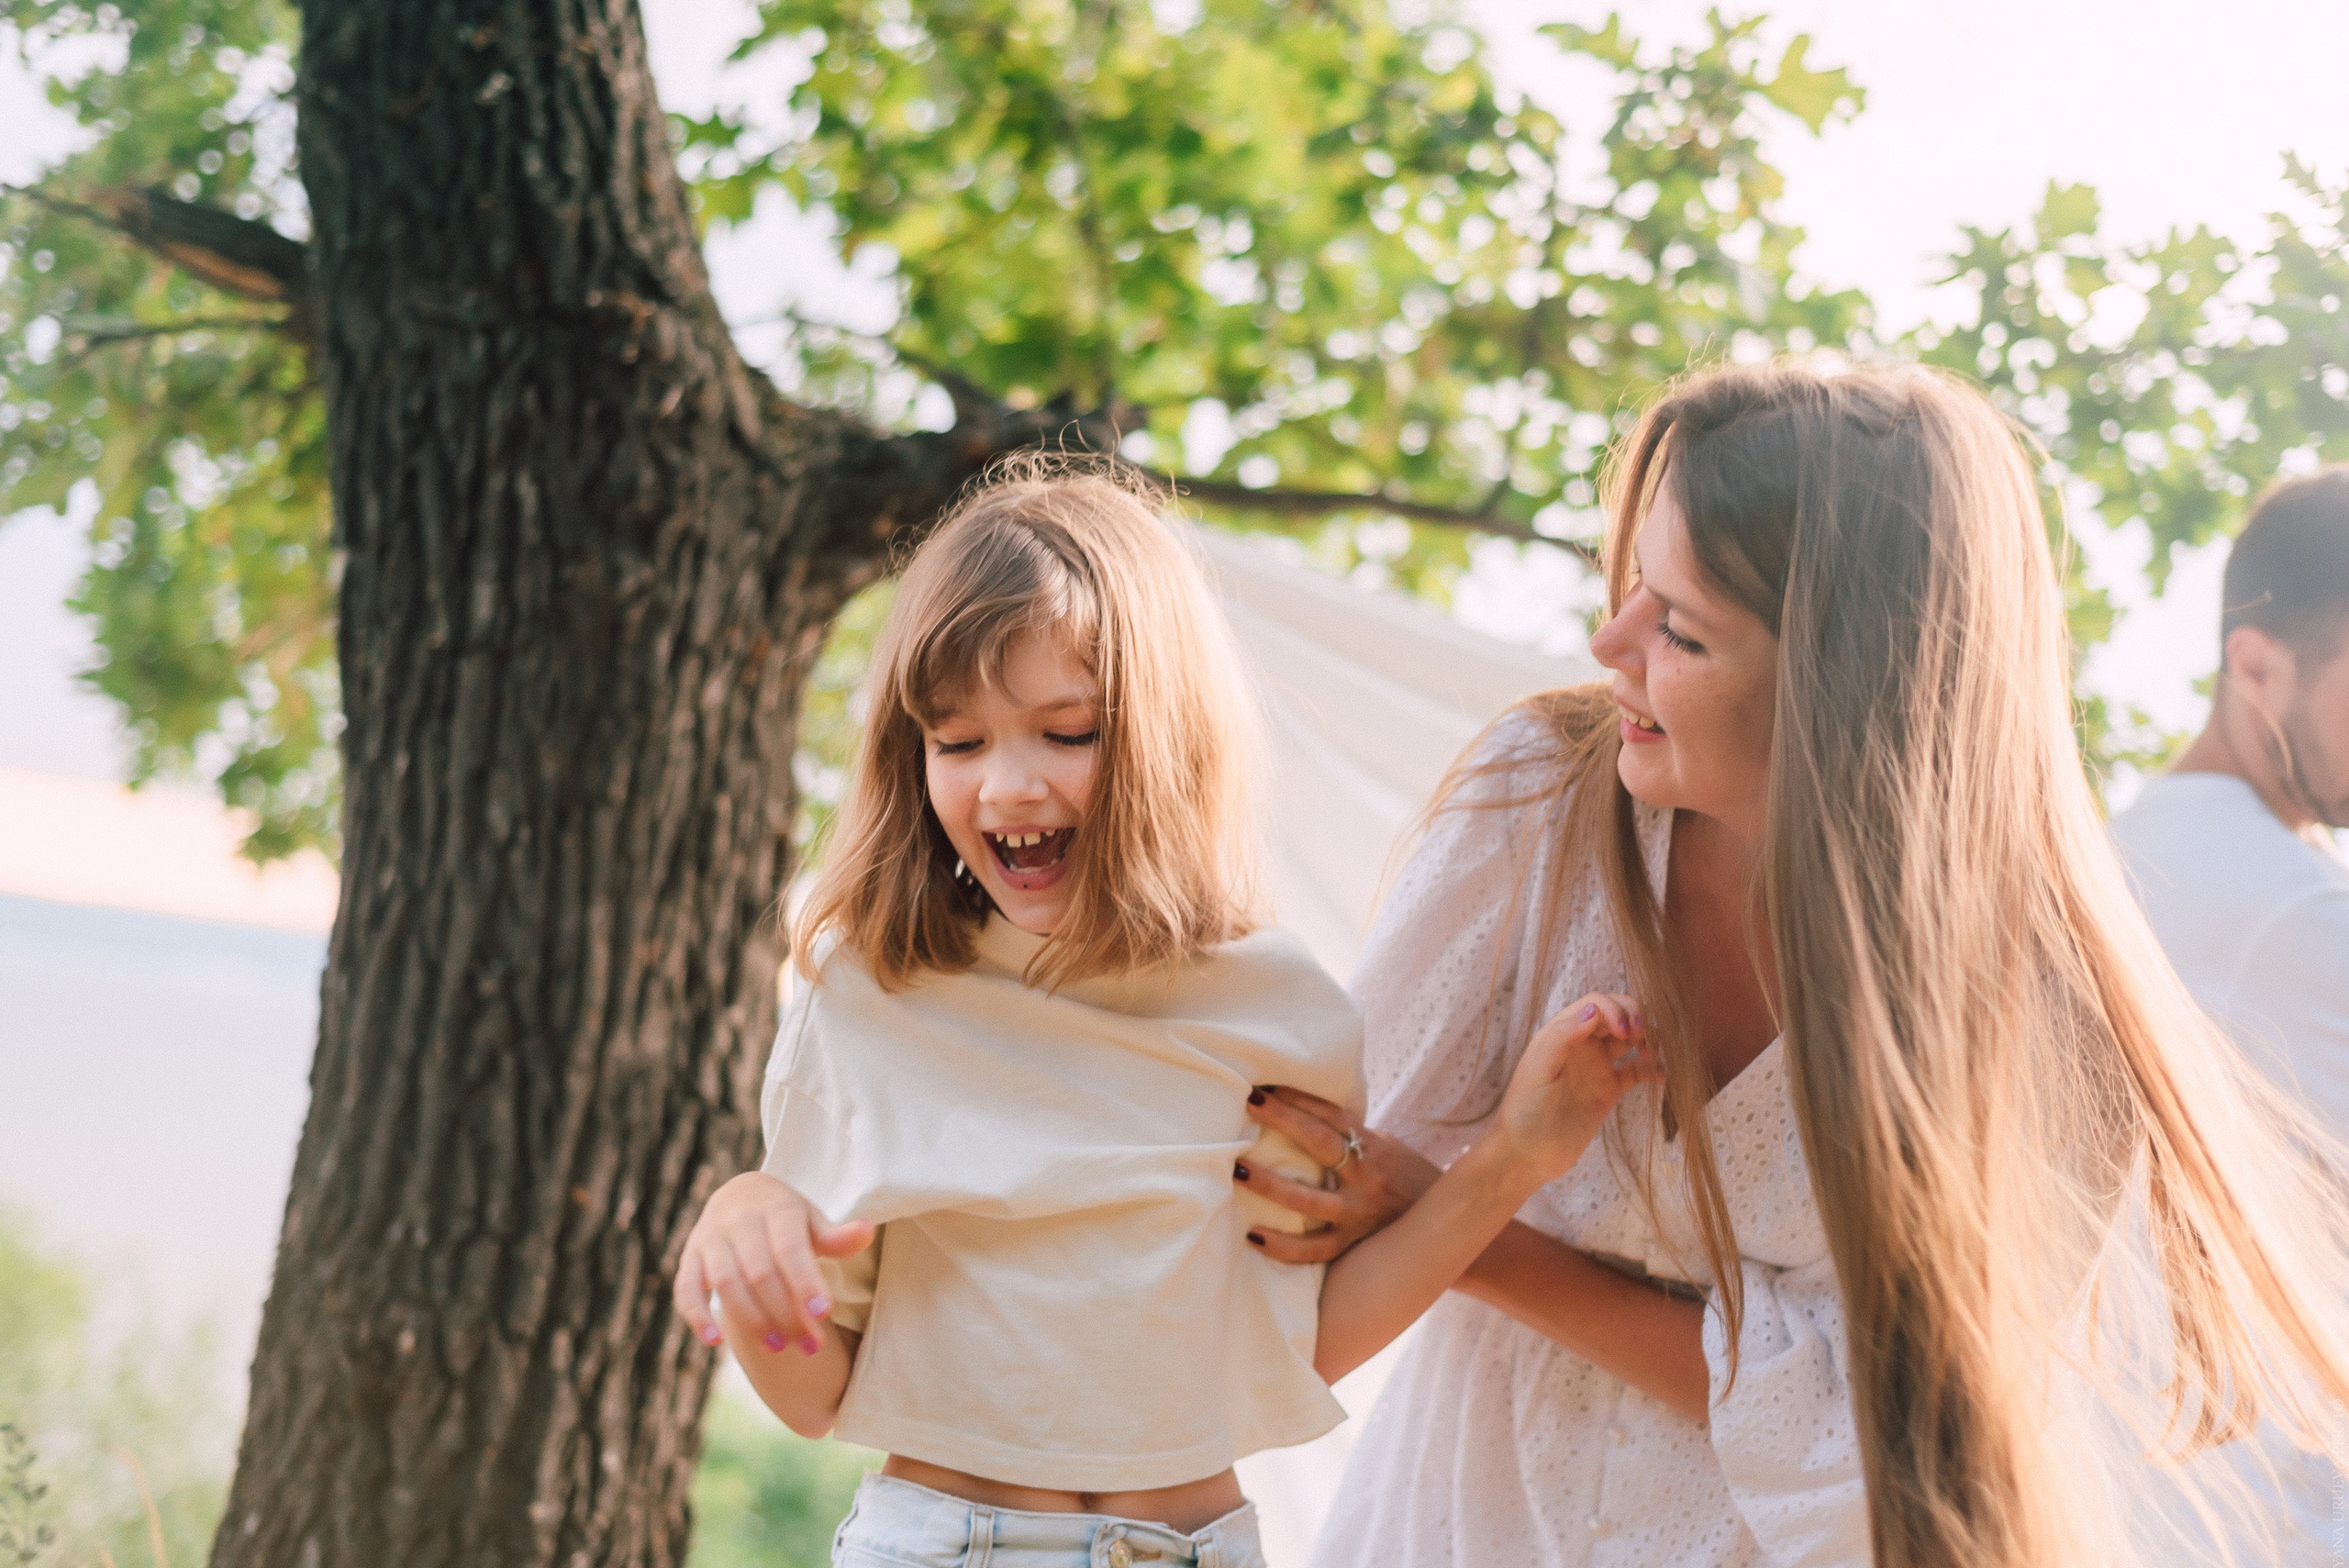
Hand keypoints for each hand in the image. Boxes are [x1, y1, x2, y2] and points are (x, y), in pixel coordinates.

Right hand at [674, 1172, 873, 1356]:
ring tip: (778, 1347)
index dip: (805, 1281)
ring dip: (751, 1319)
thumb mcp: (813, 1221)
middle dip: (786, 1312)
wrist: (740, 1195)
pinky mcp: (689, 1257)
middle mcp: (738, 1220)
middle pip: (760, 1272)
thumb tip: (868, 1231)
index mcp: (775, 1207)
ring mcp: (709, 1238)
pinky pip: (685, 1288)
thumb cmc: (787, 1218)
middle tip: (810, 1346)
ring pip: (726, 1282)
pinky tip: (715, 1341)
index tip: (824, 1314)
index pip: (790, 1248)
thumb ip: (837, 1236)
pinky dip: (697, 1315)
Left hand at [1234, 1087, 1438, 1263]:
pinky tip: (1252, 1236)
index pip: (1333, 1114)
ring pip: (1309, 1202)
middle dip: (1284, 1120)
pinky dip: (1282, 1247)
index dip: (1300, 1097)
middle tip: (1250, 1103)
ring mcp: (1359, 1215)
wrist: (1446, 1225)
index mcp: (1374, 1148)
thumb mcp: (1385, 1147)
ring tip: (1238, 1169)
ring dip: (1270, 1185)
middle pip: (1321, 1144)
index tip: (1267, 1085)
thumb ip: (1349, 1135)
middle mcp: (1366, 1179)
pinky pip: (1313, 1251)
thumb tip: (1300, 1112)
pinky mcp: (1353, 1246)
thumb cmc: (1404, 1178)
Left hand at [1490, 993, 1658, 1186]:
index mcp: (1561, 1033)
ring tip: (1656, 1050)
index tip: (1625, 1029)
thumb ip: (1562, 1037)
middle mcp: (1582, 1045)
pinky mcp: (1609, 1090)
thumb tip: (1594, 1010)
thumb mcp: (1538, 1070)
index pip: (1595, 1004)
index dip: (1614, 1009)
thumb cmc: (1525, 1109)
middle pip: (1616, 1016)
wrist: (1527, 1154)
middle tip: (1645, 1035)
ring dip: (1647, 1038)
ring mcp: (1597, 1067)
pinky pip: (1637, 1072)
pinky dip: (1653, 1069)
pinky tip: (1662, 1074)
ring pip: (1630, 1040)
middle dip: (1635, 1017)